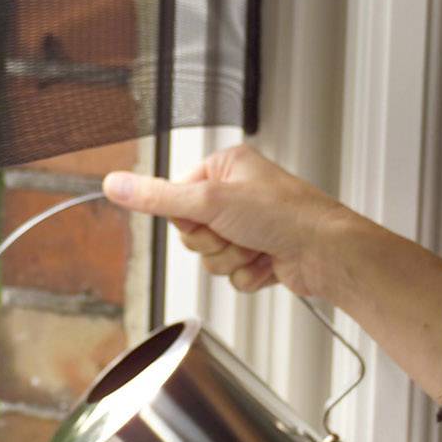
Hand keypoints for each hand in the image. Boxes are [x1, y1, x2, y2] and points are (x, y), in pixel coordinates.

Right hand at [102, 143, 349, 303]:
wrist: (326, 253)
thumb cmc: (286, 214)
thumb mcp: (210, 201)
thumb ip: (158, 197)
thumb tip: (115, 183)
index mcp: (226, 167)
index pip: (177, 197)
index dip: (189, 216)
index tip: (207, 215)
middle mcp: (237, 194)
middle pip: (191, 231)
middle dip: (213, 241)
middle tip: (238, 232)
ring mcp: (251, 226)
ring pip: (211, 257)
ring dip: (231, 259)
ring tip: (258, 246)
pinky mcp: (261, 254)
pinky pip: (231, 274)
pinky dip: (248, 273)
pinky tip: (269, 261)